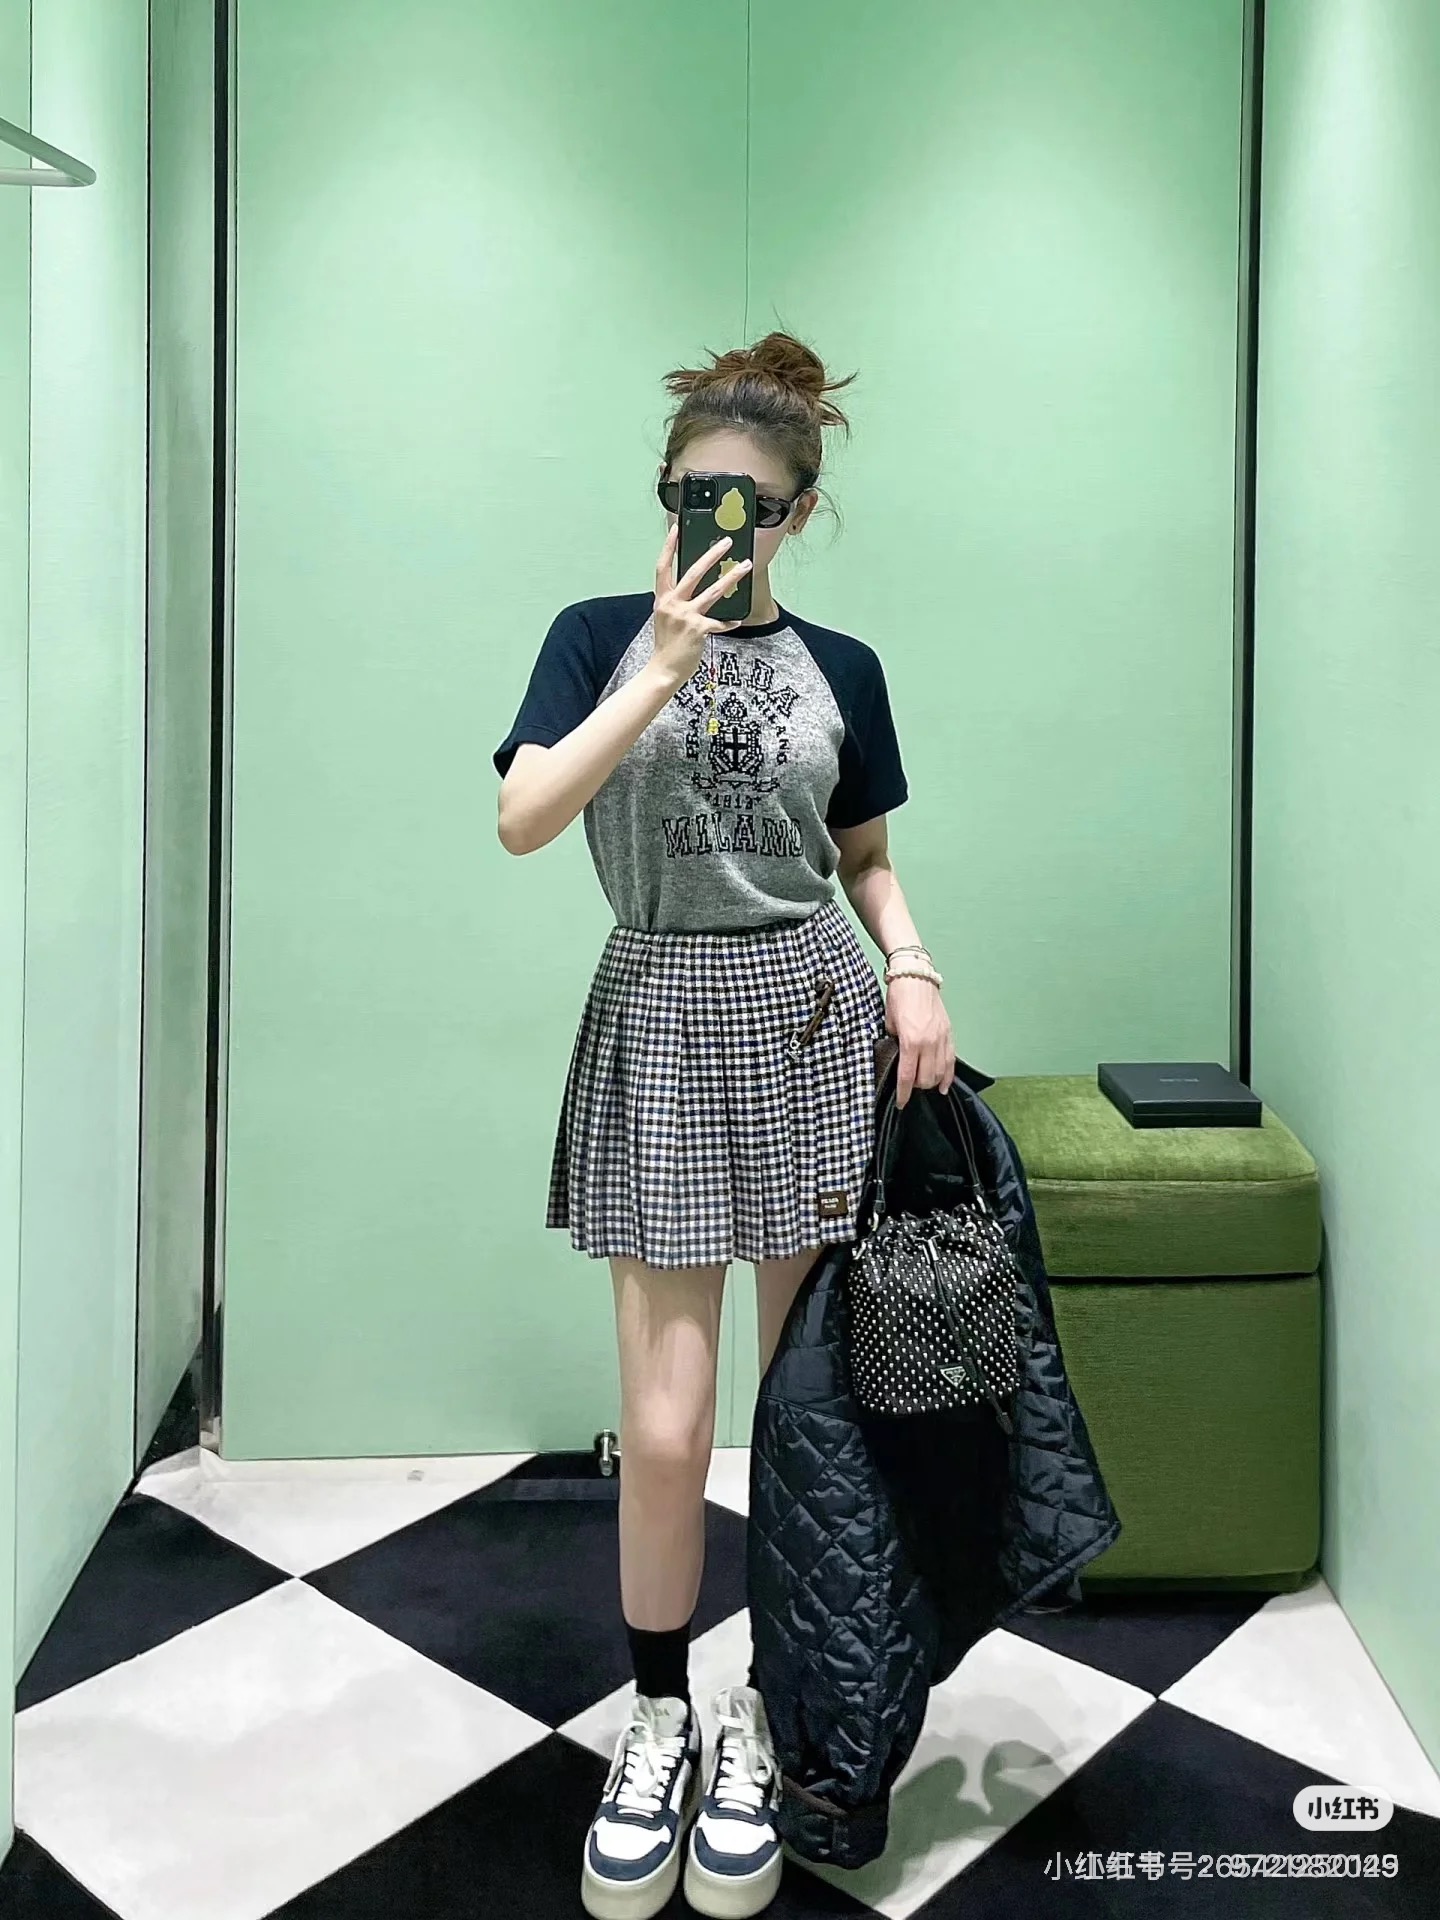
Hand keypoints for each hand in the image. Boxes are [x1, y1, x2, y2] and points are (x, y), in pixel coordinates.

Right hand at [649, 523, 752, 687]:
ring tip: (745, 566)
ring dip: (732, 577)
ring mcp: (686, 616)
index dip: (669, 546)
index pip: (663, 566)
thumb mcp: (665, 618)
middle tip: (726, 542)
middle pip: (694, 572)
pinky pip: (720, 621)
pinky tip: (736, 620)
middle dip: (712, 554)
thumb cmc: (666, 646)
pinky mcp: (699, 629)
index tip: (677, 529)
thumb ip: (676, 603)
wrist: (663, 670)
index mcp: (662, 599)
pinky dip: (729, 621)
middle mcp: (673, 604)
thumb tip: (694, 590)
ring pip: (713, 591)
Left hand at [885, 976, 954, 1108]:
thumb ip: (894, 1041)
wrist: (915, 976)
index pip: (907, 1076)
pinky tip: (944, 1086)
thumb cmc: (899, 996)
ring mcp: (941, 1038)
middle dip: (917, 1087)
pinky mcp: (949, 1034)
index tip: (901, 1103)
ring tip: (924, 1085)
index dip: (904, 1093)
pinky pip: (951, 1061)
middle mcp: (928, 1042)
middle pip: (926, 1078)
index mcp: (910, 1041)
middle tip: (909, 1087)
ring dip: (931, 1082)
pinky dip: (948, 1075)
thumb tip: (897, 1055)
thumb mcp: (889, 1022)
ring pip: (940, 1072)